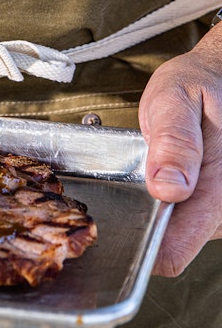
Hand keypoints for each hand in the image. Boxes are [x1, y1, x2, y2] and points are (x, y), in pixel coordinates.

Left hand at [138, 27, 221, 275]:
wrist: (220, 77)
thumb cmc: (198, 85)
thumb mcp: (177, 99)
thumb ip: (173, 141)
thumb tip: (168, 188)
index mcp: (221, 185)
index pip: (176, 250)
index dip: (142, 247)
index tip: (115, 227)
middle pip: (175, 244)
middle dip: (146, 220)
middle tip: (131, 175)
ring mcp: (220, 208)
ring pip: (179, 231)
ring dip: (157, 210)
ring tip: (148, 169)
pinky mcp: (215, 204)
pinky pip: (184, 217)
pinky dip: (167, 202)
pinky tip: (161, 174)